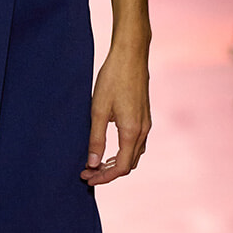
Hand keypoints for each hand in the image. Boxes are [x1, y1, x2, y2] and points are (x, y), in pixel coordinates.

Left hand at [82, 44, 150, 184]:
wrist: (131, 55)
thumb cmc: (113, 79)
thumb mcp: (98, 109)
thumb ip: (96, 138)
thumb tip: (93, 163)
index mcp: (131, 131)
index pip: (120, 167)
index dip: (103, 177)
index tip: (86, 177)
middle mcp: (143, 131)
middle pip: (128, 164)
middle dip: (108, 173)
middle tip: (87, 172)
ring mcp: (146, 124)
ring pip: (134, 155)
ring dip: (116, 163)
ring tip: (96, 164)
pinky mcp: (145, 117)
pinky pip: (137, 144)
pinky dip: (123, 152)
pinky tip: (110, 148)